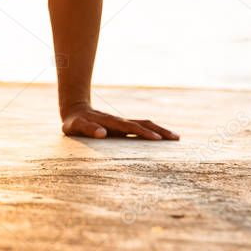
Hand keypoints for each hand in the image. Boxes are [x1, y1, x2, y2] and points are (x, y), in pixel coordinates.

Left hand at [60, 103, 178, 140]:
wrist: (75, 111)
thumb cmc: (74, 122)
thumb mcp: (76, 127)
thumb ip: (88, 129)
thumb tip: (103, 134)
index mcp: (111, 123)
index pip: (131, 128)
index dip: (144, 133)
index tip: (157, 139)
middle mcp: (120, 122)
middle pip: (144, 123)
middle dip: (160, 130)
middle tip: (176, 138)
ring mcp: (122, 124)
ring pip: (145, 124)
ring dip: (160, 130)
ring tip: (176, 138)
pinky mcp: (122, 127)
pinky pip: (141, 129)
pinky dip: (153, 132)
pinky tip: (161, 139)